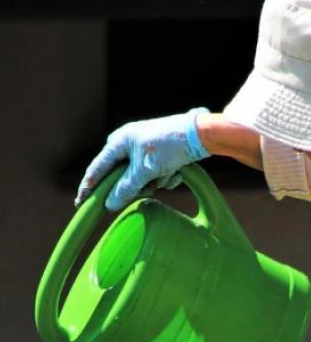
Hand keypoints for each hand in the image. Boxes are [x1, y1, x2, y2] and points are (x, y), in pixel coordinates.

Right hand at [75, 107, 210, 210]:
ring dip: (157, 181)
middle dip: (139, 185)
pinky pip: (158, 176)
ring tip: (168, 172)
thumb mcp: (145, 170)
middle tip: (150, 185)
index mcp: (119, 142)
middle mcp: (129, 145)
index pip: (98, 168)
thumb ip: (126, 188)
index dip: (89, 186)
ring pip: (143, 180)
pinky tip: (178, 171)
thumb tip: (109, 205)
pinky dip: (167, 177)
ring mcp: (146, 152)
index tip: (80, 202)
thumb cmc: (168, 146)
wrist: (199, 136)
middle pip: (124, 178)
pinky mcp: (162, 158)